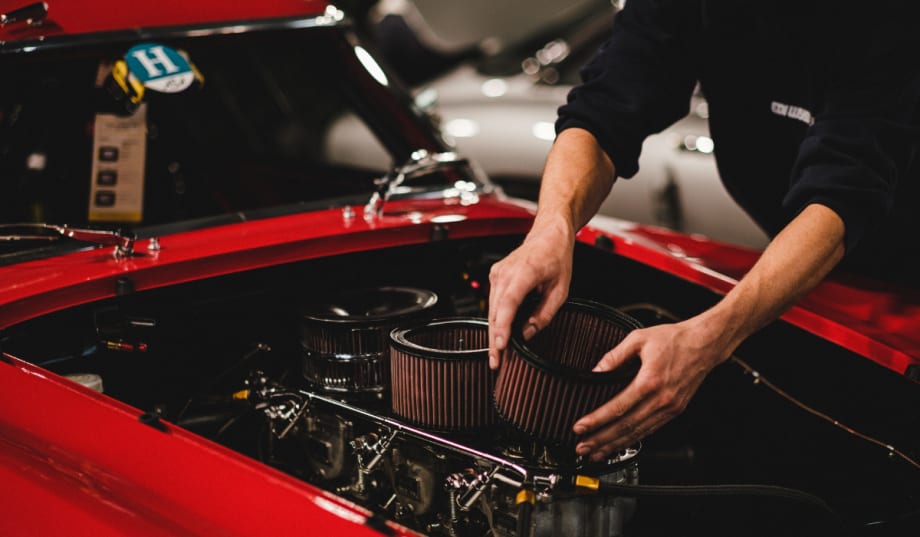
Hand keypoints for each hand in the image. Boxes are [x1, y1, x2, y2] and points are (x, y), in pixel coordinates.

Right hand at [487, 220, 574, 368]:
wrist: (548, 235)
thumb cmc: (556, 257)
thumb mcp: (561, 290)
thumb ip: (544, 314)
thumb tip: (528, 333)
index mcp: (524, 273)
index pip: (508, 305)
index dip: (503, 328)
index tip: (501, 347)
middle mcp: (505, 273)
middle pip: (496, 313)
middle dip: (495, 340)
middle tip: (496, 363)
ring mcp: (497, 274)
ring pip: (492, 310)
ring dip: (494, 332)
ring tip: (497, 354)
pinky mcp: (495, 277)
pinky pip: (493, 303)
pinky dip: (496, 320)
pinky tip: (500, 335)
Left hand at [572, 318, 730, 459]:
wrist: (705, 343)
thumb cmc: (674, 339)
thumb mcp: (639, 338)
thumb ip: (614, 355)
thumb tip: (595, 370)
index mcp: (650, 381)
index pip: (617, 408)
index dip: (596, 420)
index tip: (580, 428)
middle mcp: (661, 399)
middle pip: (626, 426)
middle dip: (601, 440)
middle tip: (582, 448)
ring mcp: (669, 408)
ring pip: (638, 433)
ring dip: (615, 445)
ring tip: (596, 453)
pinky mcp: (675, 411)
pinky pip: (650, 430)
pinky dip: (633, 440)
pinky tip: (620, 445)